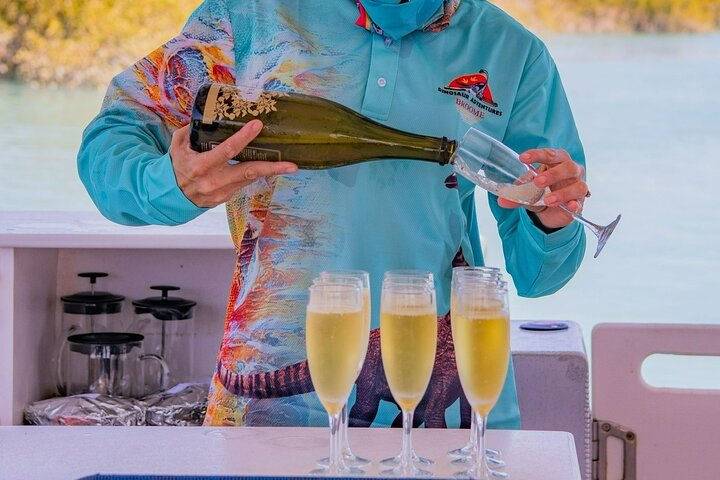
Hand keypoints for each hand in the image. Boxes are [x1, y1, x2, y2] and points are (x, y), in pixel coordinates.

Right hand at [169, 120, 297, 206]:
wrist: (170, 196)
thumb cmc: (175, 166)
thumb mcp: (177, 145)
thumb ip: (191, 130)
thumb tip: (207, 114)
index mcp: (201, 166)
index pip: (226, 150)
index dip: (243, 138)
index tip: (257, 125)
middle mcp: (214, 181)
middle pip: (248, 172)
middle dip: (272, 168)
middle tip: (292, 165)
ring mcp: (222, 192)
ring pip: (250, 179)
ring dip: (269, 171)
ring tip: (288, 165)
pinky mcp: (226, 198)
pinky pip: (244, 183)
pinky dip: (255, 174)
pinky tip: (268, 168)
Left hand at [496, 148, 588, 228]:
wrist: (551, 211)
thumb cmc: (541, 192)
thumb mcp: (527, 192)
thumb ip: (516, 194)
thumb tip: (501, 200)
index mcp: (557, 162)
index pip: (550, 154)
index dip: (538, 154)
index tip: (523, 158)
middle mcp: (571, 171)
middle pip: (569, 166)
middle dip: (553, 173)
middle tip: (537, 181)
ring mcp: (578, 187)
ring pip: (578, 185)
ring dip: (562, 192)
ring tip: (547, 200)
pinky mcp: (579, 202)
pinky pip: (580, 202)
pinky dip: (575, 204)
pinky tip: (570, 206)